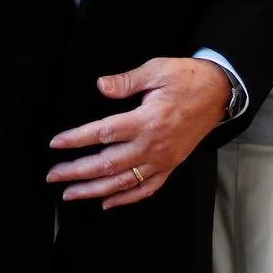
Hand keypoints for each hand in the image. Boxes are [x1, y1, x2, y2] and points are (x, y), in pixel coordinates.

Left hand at [46, 58, 230, 208]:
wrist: (219, 93)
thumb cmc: (187, 78)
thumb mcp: (157, 70)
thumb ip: (127, 81)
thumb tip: (101, 86)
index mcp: (147, 120)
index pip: (103, 133)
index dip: (76, 139)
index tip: (56, 144)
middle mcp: (152, 145)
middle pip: (108, 164)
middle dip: (77, 172)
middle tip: (53, 176)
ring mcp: (162, 159)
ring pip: (123, 182)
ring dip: (94, 190)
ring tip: (70, 194)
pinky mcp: (170, 165)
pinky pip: (146, 188)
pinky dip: (126, 199)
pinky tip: (107, 203)